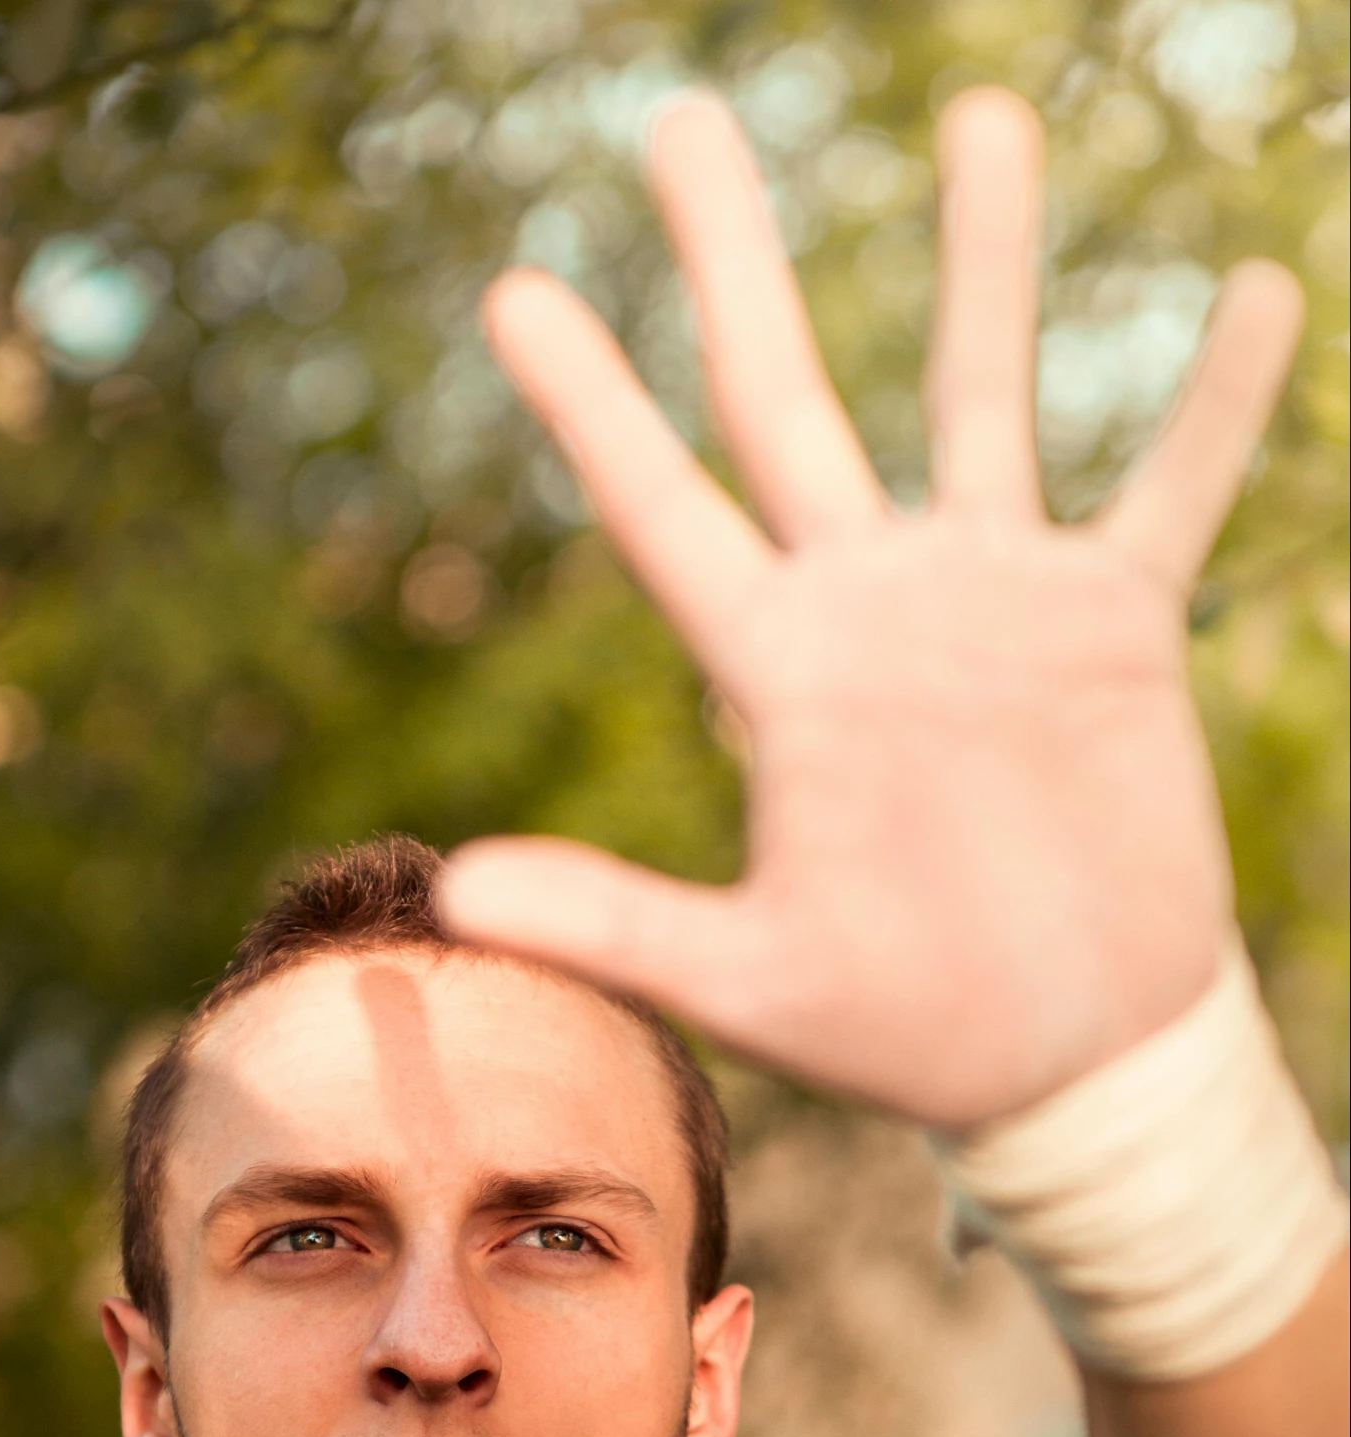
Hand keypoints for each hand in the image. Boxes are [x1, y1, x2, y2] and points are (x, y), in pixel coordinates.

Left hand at [437, 90, 1302, 1127]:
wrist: (1064, 1057)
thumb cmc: (902, 1029)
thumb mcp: (750, 983)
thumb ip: (613, 922)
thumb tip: (452, 894)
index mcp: (776, 672)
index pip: (663, 511)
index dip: (589, 405)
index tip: (512, 290)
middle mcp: (871, 607)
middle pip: (787, 399)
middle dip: (734, 262)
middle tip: (676, 120)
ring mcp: (994, 604)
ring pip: (982, 395)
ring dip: (986, 262)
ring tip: (978, 115)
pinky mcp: (1116, 630)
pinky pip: (1169, 490)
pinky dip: (1211, 404)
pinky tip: (1248, 288)